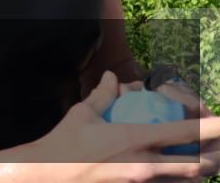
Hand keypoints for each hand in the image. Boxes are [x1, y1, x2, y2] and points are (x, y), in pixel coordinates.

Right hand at [27, 71, 219, 181]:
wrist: (48, 175)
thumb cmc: (64, 143)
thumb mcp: (83, 114)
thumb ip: (103, 94)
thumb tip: (114, 78)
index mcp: (135, 139)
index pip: (184, 132)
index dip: (212, 127)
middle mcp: (145, 165)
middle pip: (199, 165)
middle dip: (218, 154)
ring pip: (188, 181)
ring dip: (204, 170)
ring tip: (210, 159)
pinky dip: (181, 181)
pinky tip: (181, 174)